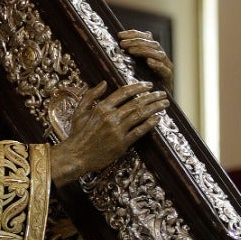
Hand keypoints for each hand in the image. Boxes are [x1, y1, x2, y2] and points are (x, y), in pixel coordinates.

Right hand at [49, 79, 167, 187]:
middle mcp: (111, 117)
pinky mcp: (122, 144)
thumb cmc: (77, 134)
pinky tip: (157, 118)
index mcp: (101, 108)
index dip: (139, 87)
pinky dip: (149, 124)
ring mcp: (117, 130)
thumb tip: (103, 83)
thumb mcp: (79, 111)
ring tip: (164, 104)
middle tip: (162, 93)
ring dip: (154, 108)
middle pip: (136, 102)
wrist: (76, 156)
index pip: (124, 92)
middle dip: (152, 96)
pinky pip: (139, 131)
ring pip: (140, 115)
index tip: (148, 85)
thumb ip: (90, 95)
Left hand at [118, 27, 172, 91]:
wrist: (157, 103)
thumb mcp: (134, 69)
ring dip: (145, 51)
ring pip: (159, 54)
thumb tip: (116, 45)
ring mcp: (167, 68)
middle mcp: (161, 59)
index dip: (134, 34)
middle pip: (153, 44)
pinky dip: (158, 65)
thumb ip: (129, 57)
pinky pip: (165, 70)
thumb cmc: (144, 87)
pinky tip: (149, 62)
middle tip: (123, 43)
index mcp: (153, 53)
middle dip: (137, 42)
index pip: (146, 38)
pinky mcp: (169, 80)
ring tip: (132, 51)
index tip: (120, 35)